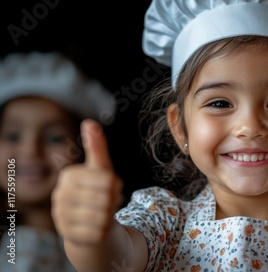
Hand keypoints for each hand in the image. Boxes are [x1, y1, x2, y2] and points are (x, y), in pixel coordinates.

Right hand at [52, 119, 121, 244]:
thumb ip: (96, 147)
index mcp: (68, 176)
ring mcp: (62, 217)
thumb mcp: (100, 169)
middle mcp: (60, 195)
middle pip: (106, 198)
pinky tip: (98, 227)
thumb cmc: (97, 192)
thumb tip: (90, 122)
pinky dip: (104, 230)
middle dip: (114, 201)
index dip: (116, 185)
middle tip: (109, 201)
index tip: (112, 186)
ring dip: (110, 215)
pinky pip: (98, 232)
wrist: (89, 224)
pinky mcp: (69, 236)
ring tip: (104, 212)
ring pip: (102, 216)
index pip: (107, 180)